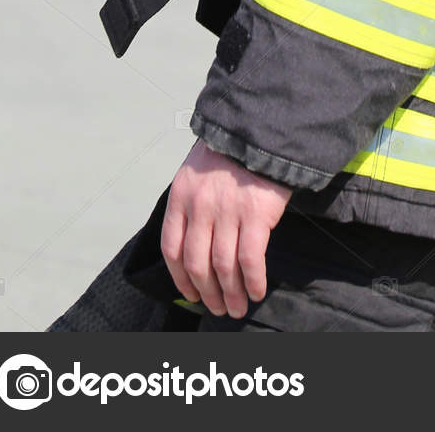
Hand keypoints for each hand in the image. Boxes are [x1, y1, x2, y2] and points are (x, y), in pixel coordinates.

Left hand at [161, 140, 291, 317]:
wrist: (262, 126)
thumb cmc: (232, 149)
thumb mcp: (198, 170)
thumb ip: (193, 202)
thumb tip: (196, 242)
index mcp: (181, 196)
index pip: (172, 248)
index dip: (180, 278)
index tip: (190, 294)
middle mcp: (200, 207)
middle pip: (197, 263)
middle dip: (207, 293)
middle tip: (218, 308)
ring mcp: (228, 211)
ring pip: (223, 267)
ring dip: (231, 294)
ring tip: (238, 307)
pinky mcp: (256, 214)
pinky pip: (250, 260)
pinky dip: (253, 281)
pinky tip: (257, 290)